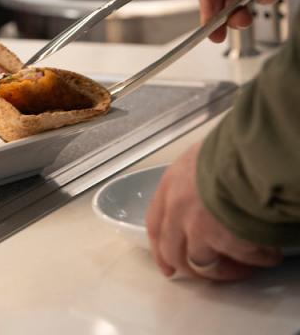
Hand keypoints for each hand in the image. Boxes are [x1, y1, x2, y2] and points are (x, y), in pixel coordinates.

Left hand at [145, 143, 282, 280]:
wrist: (249, 158)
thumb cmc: (230, 148)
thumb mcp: (201, 158)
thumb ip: (196, 180)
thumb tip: (208, 191)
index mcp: (170, 186)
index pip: (154, 223)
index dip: (158, 247)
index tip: (166, 264)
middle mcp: (177, 211)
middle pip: (173, 252)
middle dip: (187, 268)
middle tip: (204, 276)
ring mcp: (198, 229)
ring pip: (204, 263)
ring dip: (225, 269)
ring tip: (245, 266)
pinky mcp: (224, 242)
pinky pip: (242, 259)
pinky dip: (258, 260)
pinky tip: (270, 255)